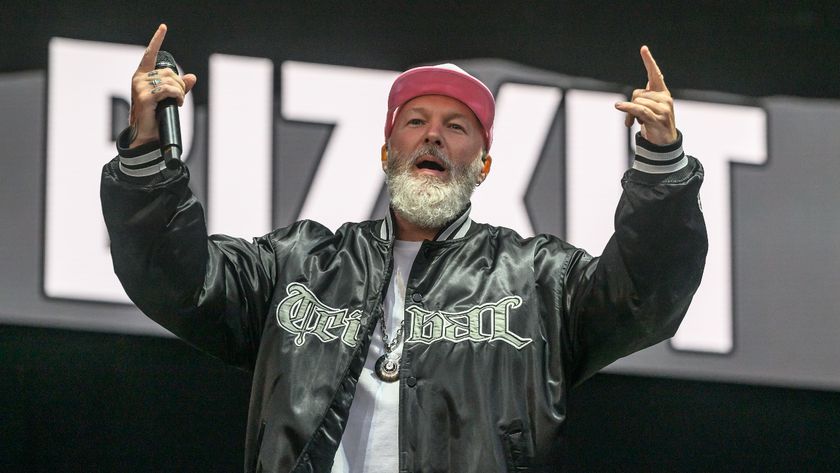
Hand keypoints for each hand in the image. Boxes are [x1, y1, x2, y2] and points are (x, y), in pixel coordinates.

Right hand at [129, 24, 196, 147]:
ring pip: (171, 81)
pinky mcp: (144, 97)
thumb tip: (192, 77)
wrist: (147, 134)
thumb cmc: (156, 115)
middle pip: (169, 73)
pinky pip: (168, 90)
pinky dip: (177, 96)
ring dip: (180, 92)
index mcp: (142, 75)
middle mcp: (139, 78)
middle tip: (179, 98)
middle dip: (180, 85)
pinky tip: (177, 103)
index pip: (150, 54)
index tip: (163, 27)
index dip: (157, 40)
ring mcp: (140, 87)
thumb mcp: (169, 98)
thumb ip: (180, 87)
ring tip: (177, 102)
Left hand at [614, 45, 676, 145]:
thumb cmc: (654, 125)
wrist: (665, 143)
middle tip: (631, 119)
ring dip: (630, 114)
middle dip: (630, 105)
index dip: (649, 61)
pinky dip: (628, 109)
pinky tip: (619, 106)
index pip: (655, 74)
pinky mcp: (658, 118)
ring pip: (637, 102)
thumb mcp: (646, 110)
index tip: (643, 48)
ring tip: (635, 123)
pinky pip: (639, 110)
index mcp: (662, 93)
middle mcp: (665, 98)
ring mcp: (663, 108)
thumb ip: (640, 101)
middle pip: (638, 92)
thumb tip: (623, 104)